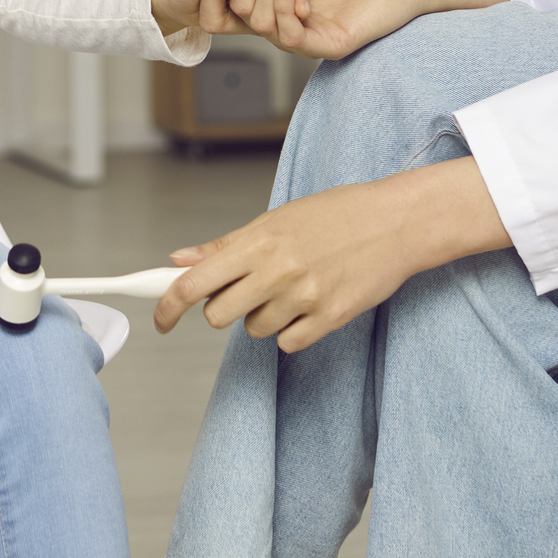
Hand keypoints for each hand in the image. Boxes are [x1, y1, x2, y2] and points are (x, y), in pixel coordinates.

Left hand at [151, 158, 509, 351]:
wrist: (396, 222)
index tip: (160, 320)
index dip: (167, 306)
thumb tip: (180, 260)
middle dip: (224, 308)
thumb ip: (226, 245)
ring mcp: (304, 297)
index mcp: (258, 241)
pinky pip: (288, 343)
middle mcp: (277, 271)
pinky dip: (293, 329)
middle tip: (246, 290)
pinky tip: (310, 303)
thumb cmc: (337, 214)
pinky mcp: (330, 318)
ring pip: (255, 330)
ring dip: (263, 316)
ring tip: (291, 287)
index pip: (194, 283)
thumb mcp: (276, 219)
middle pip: (219, 316)